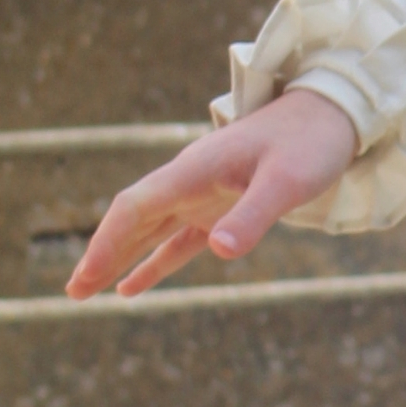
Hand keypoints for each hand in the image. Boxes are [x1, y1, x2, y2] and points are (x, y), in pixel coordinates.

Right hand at [64, 85, 358, 300]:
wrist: (332, 114)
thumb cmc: (310, 143)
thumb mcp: (287, 181)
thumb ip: (253, 215)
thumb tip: (217, 251)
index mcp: (194, 170)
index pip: (136, 208)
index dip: (109, 242)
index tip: (88, 275)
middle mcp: (189, 181)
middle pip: (133, 219)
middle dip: (103, 254)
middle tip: (73, 292)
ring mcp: (203, 194)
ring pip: (150, 229)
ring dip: (121, 257)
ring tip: (89, 291)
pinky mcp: (220, 206)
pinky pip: (178, 238)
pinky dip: (156, 261)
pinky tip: (135, 285)